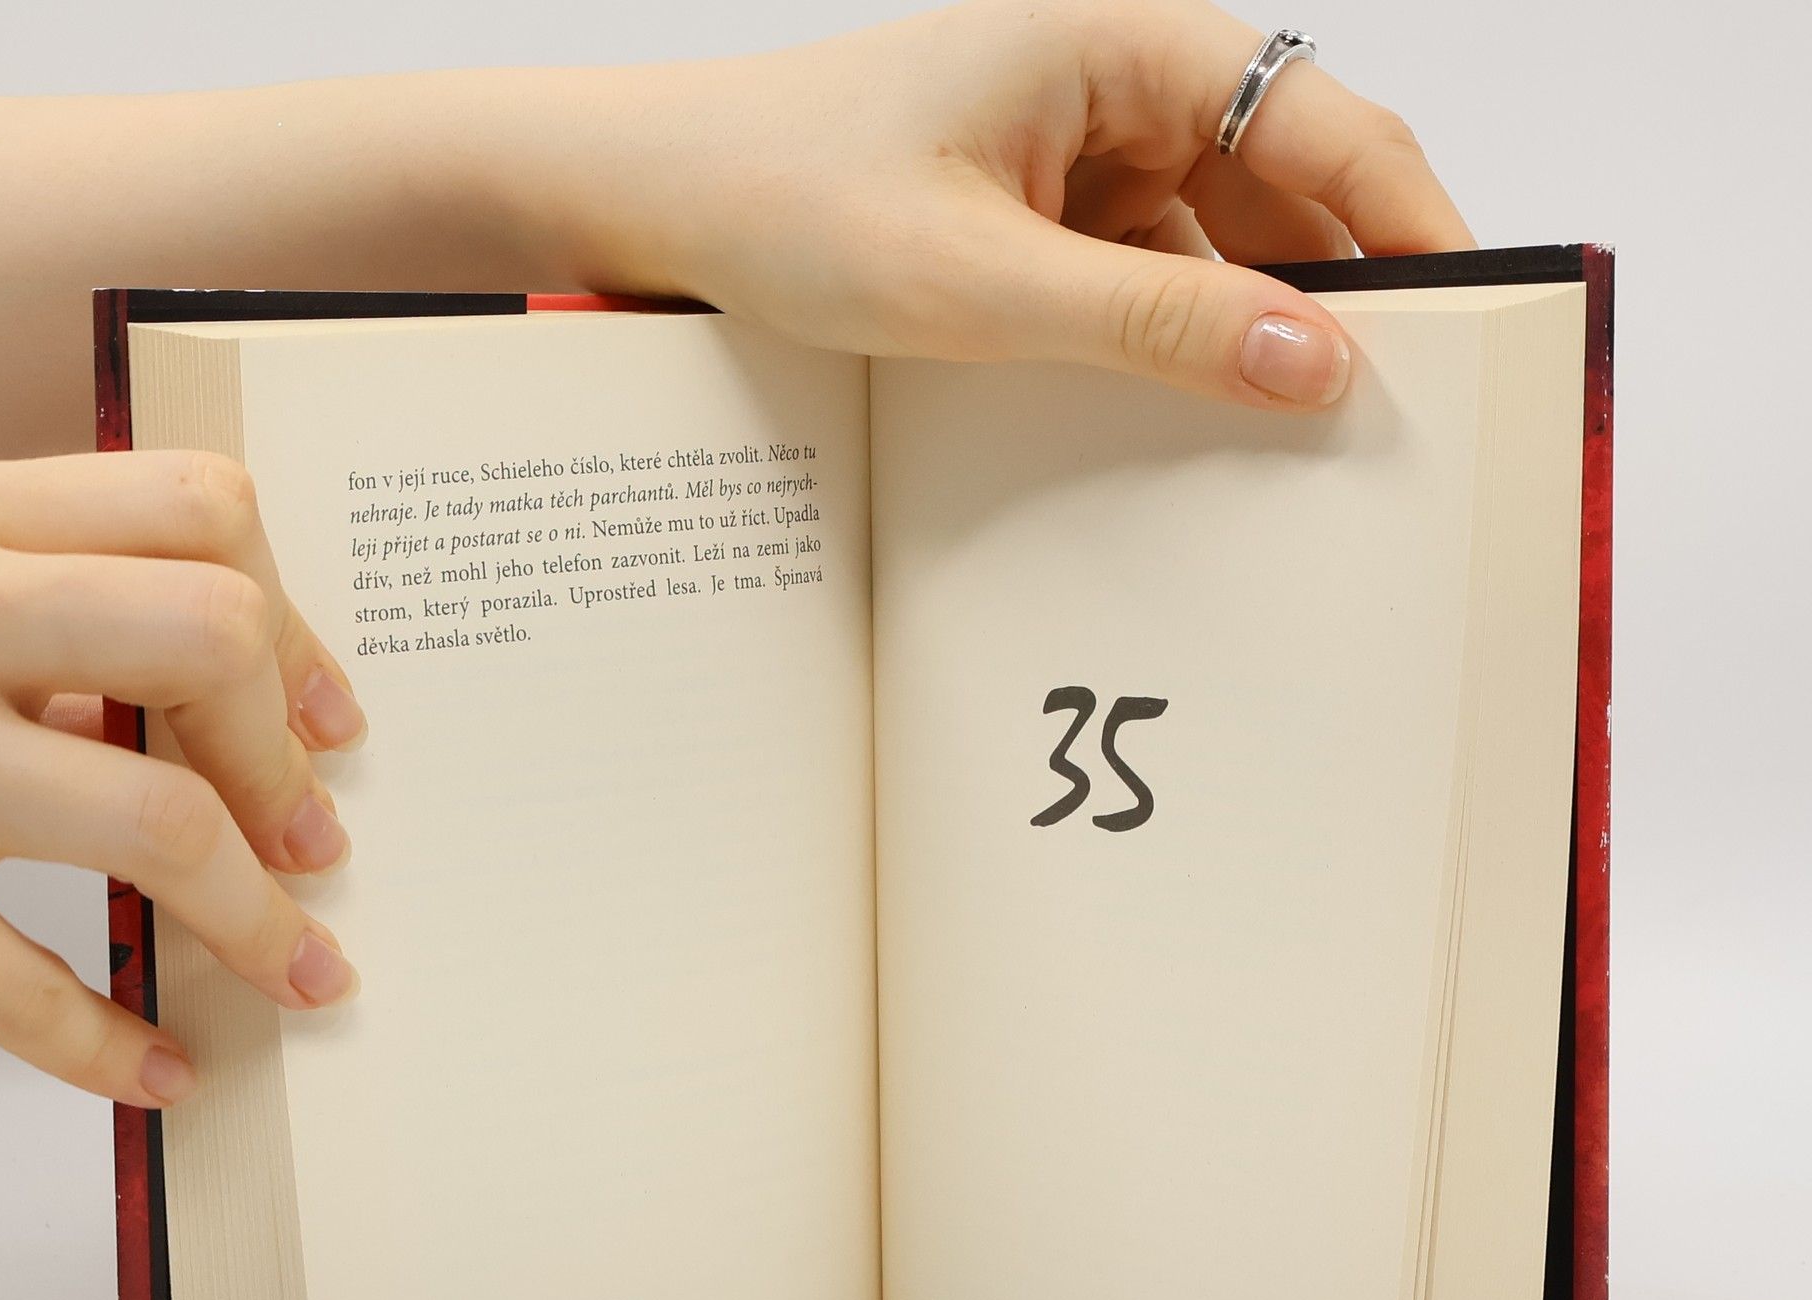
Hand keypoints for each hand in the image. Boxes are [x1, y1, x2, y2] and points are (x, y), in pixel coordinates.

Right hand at [0, 453, 366, 1104]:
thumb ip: (47, 603)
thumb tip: (237, 716)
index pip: (200, 513)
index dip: (295, 624)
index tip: (328, 723)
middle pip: (205, 640)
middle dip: (281, 754)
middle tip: (310, 838)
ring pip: (152, 820)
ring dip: (256, 917)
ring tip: (303, 968)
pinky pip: (11, 984)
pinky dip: (106, 1044)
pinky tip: (159, 1070)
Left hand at [601, 0, 1471, 407]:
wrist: (652, 204)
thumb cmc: (784, 195)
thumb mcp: (980, 280)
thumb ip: (1152, 323)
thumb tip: (1309, 363)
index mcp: (1116, 47)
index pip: (1320, 119)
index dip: (1407, 217)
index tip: (1468, 315)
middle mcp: (1110, 87)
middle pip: (1281, 183)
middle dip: (1332, 288)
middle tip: (1383, 403)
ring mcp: (1073, 155)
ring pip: (1213, 243)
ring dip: (1243, 328)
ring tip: (1285, 431)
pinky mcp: (1036, 219)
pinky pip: (1141, 279)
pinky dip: (1167, 343)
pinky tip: (1177, 417)